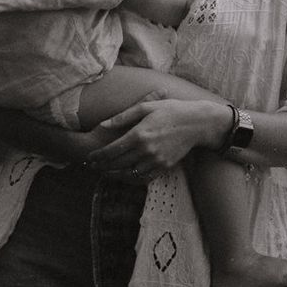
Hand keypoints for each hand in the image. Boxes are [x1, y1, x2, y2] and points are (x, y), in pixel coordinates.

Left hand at [87, 97, 229, 179]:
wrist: (197, 122)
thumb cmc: (171, 110)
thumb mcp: (146, 108)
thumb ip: (123, 117)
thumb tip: (103, 124)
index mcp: (140, 134)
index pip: (112, 150)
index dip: (98, 155)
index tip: (89, 157)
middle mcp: (147, 150)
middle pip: (118, 163)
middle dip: (103, 166)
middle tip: (92, 167)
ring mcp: (157, 160)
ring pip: (130, 173)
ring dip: (115, 174)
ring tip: (105, 172)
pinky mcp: (165, 166)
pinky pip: (144, 177)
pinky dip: (132, 178)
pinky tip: (125, 175)